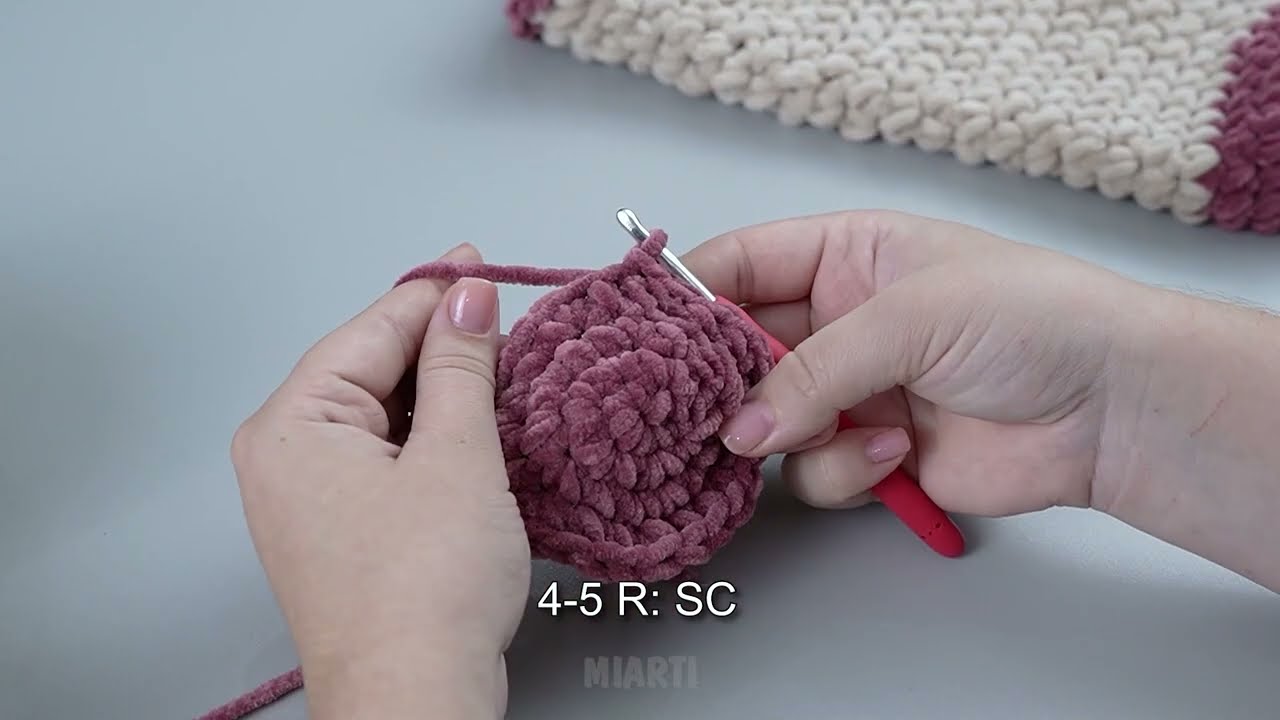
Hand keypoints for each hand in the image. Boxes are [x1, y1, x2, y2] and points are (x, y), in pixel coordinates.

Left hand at [230, 244, 529, 719]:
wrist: (416, 701)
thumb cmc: (426, 593)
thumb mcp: (459, 456)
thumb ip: (462, 365)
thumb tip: (467, 299)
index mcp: (292, 425)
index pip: (371, 329)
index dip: (434, 292)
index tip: (482, 265)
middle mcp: (286, 455)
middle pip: (372, 368)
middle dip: (440, 343)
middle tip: (505, 320)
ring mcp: (310, 497)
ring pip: (384, 413)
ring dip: (444, 392)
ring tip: (504, 372)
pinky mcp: (342, 530)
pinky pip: (387, 456)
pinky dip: (434, 436)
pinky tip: (479, 429)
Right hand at [681, 210, 1140, 516]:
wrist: (1111, 408)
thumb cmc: (1030, 320)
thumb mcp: (910, 317)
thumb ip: (813, 370)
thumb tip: (738, 429)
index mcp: (845, 255)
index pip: (740, 265)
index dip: (689, 296)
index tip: (644, 335)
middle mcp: (837, 321)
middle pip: (738, 352)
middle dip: (726, 385)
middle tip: (706, 410)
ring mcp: (852, 391)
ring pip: (767, 422)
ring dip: (792, 434)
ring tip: (852, 428)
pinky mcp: (869, 455)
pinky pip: (811, 472)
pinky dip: (841, 471)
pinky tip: (895, 456)